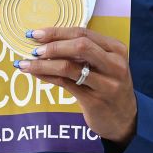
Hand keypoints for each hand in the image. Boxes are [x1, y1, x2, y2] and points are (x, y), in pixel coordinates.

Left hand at [15, 27, 136, 144]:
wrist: (126, 120)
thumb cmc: (110, 86)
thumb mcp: (105, 64)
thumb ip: (85, 52)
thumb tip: (48, 40)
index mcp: (116, 49)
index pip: (83, 33)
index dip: (58, 31)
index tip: (36, 33)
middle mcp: (114, 64)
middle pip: (79, 46)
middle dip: (52, 45)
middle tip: (33, 48)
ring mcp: (106, 84)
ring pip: (69, 67)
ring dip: (44, 64)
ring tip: (26, 63)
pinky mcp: (95, 101)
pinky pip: (65, 84)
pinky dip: (47, 77)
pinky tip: (36, 74)